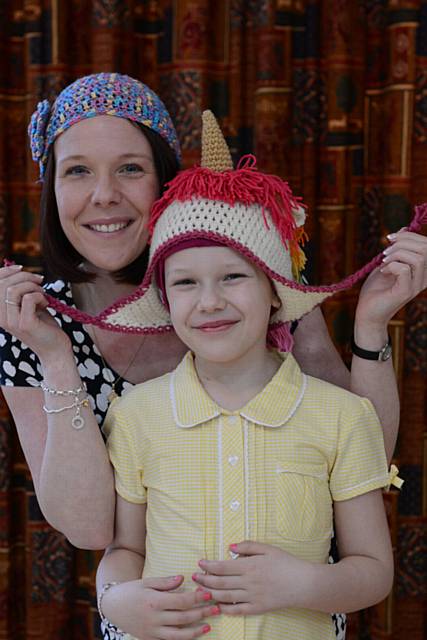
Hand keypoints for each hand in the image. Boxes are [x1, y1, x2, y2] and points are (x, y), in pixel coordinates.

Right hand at [0, 264, 70, 361]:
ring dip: (32, 286)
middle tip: (40, 281)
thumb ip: (21, 291)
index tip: (22, 268)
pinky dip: (40, 296)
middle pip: (3, 285)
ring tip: (42, 294)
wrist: (55, 349)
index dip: (6, 271)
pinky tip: (46, 303)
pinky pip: (29, 298)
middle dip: (24, 276)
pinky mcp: (24, 324)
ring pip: (13, 290)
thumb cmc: (43, 325)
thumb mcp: (29, 305)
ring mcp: (11, 322)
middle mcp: (0, 318)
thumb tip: (18, 269)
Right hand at [101, 575, 218, 638]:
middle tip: (216, 608)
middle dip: (201, 613)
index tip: (208, 593)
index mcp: (153, 601)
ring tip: (209, 626)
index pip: (180, 601)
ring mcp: (152, 631)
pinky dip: (183, 638)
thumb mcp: (147, 582)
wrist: (112, 607)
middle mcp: (154, 619)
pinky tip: (193, 634)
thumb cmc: (131, 590)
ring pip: (178, 634)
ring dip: (196, 630)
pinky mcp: (149, 639)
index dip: (196, 598)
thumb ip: (165, 582)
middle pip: (183, 618)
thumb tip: (183, 578)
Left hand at [192, 541, 312, 615]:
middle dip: (204, 580)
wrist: (304, 583)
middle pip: (220, 583)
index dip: (208, 565)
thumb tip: (229, 547)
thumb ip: (248, 547)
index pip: (222, 567)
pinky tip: (218, 605)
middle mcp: (248, 582)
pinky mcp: (258, 608)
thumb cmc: (286, 563)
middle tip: (193, 577)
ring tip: (200, 590)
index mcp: (249, 566)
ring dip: (210, 593)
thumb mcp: (268, 548)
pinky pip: (238, 611)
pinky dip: (226, 609)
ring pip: (225, 597)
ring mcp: (252, 597)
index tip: (199, 563)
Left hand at [355, 230, 426, 331]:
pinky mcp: (406, 292)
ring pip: (418, 258)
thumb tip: (404, 229)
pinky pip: (405, 269)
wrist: (367, 312)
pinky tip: (383, 271)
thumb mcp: (387, 262)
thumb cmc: (377, 289)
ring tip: (384, 261)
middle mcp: (424, 278)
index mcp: (423, 270)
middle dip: (403, 242)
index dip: (410, 235)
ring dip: (396, 254)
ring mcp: (417, 286)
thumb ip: (398, 247)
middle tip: (385, 251)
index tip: (390, 238)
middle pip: (426, 248)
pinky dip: (392, 265)